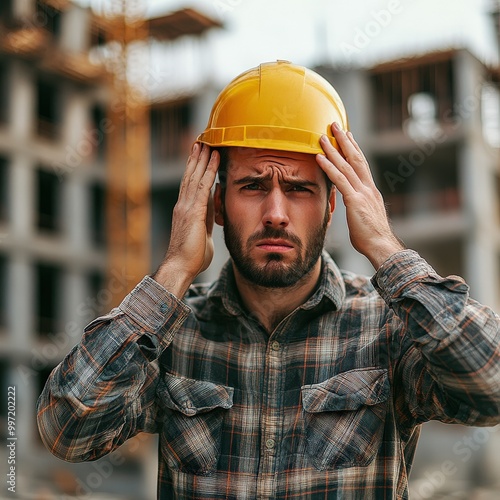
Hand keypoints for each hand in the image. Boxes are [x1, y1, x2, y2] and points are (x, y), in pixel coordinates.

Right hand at [153, 143, 218, 296]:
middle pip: (190, 176)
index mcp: (186, 211)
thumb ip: (207, 221)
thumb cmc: (192, 257)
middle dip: (196, 159)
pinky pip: (202, 185)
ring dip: (202, 159)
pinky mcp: (192, 211)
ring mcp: (186, 206)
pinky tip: (214, 159)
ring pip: (195, 176)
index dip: (196, 171)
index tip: (200, 157)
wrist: (181, 266)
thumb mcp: (203, 234)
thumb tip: (212, 213)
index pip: (191, 186)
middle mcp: (183, 205)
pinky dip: (209, 170)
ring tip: (206, 143)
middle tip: (200, 141)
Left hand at [316, 123, 403, 268]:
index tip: (348, 136)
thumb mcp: (364, 218)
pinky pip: (340, 180)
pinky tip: (319, 157)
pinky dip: (329, 167)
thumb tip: (353, 208)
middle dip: (344, 140)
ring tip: (322, 136)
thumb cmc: (372, 238)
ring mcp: (362, 193)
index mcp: (371, 191)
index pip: (362, 165)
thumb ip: (358, 209)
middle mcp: (368, 188)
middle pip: (355, 158)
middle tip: (335, 125)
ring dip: (333, 149)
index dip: (354, 149)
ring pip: (346, 166)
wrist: (382, 247)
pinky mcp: (355, 201)